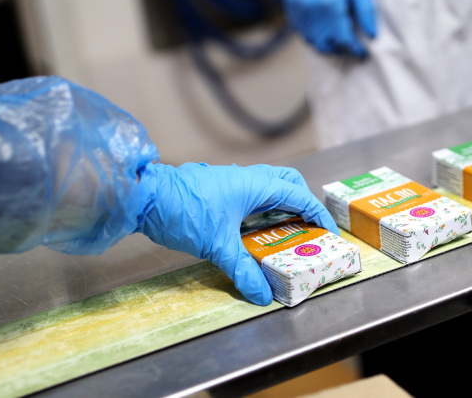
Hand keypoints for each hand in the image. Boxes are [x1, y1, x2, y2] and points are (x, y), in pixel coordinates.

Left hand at [138, 162, 338, 304]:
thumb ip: (242, 270)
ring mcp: (231, 180)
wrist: (144, 198)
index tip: (327, 232)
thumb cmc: (183, 211)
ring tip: (284, 233)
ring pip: (267, 187)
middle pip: (287, 182)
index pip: (298, 195)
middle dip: (301, 202)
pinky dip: (260, 209)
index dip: (316, 213)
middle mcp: (247, 177)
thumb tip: (261, 294)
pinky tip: (253, 232)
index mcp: (255, 184)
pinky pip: (250, 194)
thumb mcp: (217, 246)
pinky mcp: (218, 188)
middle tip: (306, 227)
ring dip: (280, 206)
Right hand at [282, 0, 376, 57]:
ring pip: (310, 39)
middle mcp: (311, 10)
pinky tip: (321, 28)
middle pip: (324, 44)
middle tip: (350, 48)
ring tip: (336, 40)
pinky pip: (299, 28)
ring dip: (324, 43)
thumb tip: (371, 35)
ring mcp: (297, 8)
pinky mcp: (289, 3)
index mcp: (330, 5)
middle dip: (338, 50)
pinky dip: (310, 33)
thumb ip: (365, 12)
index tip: (362, 53)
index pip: (343, 39)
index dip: (354, 50)